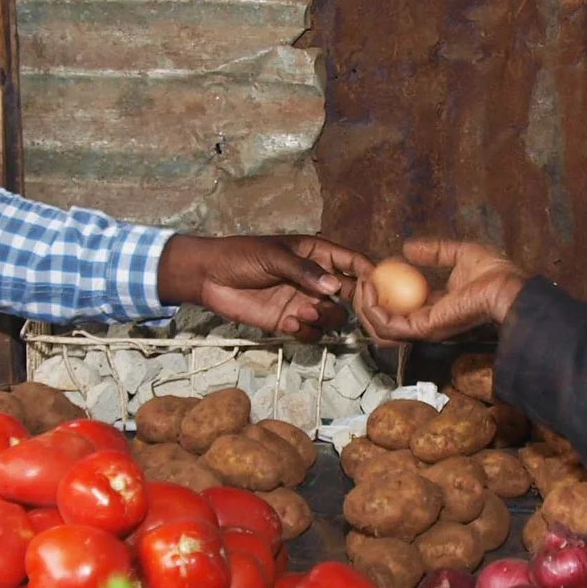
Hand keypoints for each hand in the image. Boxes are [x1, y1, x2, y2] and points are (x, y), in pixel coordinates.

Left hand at [156, 233, 371, 339]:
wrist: (209, 277)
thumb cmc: (241, 255)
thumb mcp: (274, 257)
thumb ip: (304, 272)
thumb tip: (334, 287)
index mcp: (317, 255)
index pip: (351, 262)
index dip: (368, 273)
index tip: (377, 287)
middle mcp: (315, 280)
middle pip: (349, 295)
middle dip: (351, 304)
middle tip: (341, 308)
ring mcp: (303, 301)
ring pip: (332, 317)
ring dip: (322, 318)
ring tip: (301, 313)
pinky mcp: (288, 321)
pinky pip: (310, 333)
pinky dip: (303, 332)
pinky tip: (286, 324)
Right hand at [354, 239, 528, 342]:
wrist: (505, 286)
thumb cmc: (493, 274)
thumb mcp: (458, 254)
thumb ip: (434, 252)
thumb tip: (409, 248)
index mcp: (435, 308)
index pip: (399, 306)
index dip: (381, 290)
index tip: (373, 271)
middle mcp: (426, 322)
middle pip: (384, 321)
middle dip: (365, 301)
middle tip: (361, 279)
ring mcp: (423, 329)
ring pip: (378, 327)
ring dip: (364, 305)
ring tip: (362, 282)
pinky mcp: (421, 329)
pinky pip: (386, 325)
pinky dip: (371, 308)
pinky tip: (369, 287)